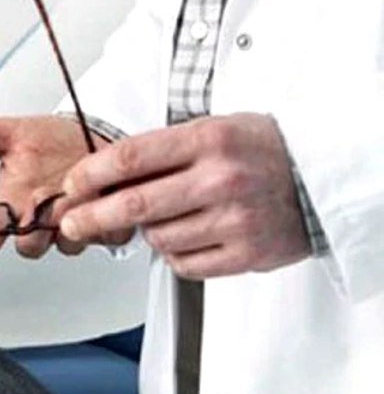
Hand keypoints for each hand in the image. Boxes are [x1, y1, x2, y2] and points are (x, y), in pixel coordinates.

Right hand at [0, 116, 108, 264]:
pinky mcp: (105, 228)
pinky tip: (103, 195)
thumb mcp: (4, 132)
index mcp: (10, 202)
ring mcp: (71, 227)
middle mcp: (37, 221)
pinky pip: (103, 236)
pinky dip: (104, 216)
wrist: (98, 137)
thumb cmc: (51, 142)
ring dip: (69, 220)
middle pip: (27, 246)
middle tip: (38, 202)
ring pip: (64, 244)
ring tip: (74, 191)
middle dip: (32, 228)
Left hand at [58, 113, 311, 278]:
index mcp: (208, 139)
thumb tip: (100, 175)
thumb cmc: (260, 151)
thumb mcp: (212, 129)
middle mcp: (220, 179)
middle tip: (72, 224)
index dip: (90, 174)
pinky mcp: (246, 253)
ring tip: (159, 220)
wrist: (320, 177)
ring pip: (157, 238)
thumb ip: (161, 151)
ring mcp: (235, 219)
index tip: (72, 186)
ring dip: (145, 234)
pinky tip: (185, 237)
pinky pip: (184, 264)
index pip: (130, 157)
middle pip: (133, 205)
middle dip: (90, 218)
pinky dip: (174, 254)